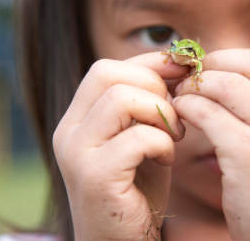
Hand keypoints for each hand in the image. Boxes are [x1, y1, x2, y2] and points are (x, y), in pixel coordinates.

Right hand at [53, 53, 187, 239]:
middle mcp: (68, 131)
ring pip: (121, 99)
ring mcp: (76, 153)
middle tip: (174, 116)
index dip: (149, 63)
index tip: (182, 72)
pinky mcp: (94, 177)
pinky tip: (166, 159)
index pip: (107, 67)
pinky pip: (136, 137)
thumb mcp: (142, 135)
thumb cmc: (138, 188)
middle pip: (108, 73)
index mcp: (77, 118)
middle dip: (154, 86)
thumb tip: (175, 61)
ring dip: (160, 114)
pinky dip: (161, 143)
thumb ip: (149, 102)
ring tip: (173, 137)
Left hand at [172, 49, 249, 239]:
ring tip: (182, 96)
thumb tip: (229, 71)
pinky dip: (187, 107)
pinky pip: (207, 113)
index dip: (235, 58)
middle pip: (249, 65)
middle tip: (191, 77)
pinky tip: (180, 114)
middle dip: (213, 66)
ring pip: (225, 85)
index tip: (212, 69)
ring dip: (195, 86)